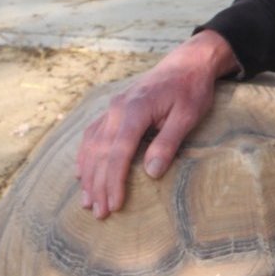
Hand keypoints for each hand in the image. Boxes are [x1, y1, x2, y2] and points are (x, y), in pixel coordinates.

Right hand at [75, 30, 238, 218]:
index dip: (113, 181)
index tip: (113, 205)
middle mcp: (116, 109)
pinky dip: (85, 155)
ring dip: (88, 174)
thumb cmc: (191, 89)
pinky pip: (92, 134)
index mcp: (134, 110)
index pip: (117, 152)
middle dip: (98, 185)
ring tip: (87, 201)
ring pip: (92, 145)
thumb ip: (168, 142)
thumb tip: (151, 172)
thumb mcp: (188, 115)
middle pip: (101, 153)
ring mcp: (112, 108)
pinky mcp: (114, 109)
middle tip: (99, 213)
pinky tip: (82, 173)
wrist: (188, 62)